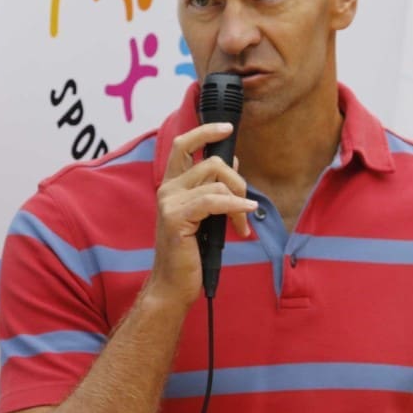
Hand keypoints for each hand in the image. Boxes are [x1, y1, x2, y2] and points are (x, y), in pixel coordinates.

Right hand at [145, 122, 255, 306]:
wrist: (173, 284)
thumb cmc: (190, 253)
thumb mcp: (205, 215)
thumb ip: (214, 188)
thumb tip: (234, 163)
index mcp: (172, 185)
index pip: (183, 144)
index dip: (205, 131)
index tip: (226, 127)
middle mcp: (167, 189)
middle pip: (210, 161)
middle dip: (236, 178)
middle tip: (244, 201)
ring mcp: (169, 202)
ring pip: (216, 181)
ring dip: (238, 201)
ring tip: (241, 224)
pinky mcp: (176, 217)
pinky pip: (214, 201)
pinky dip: (234, 205)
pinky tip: (245, 214)